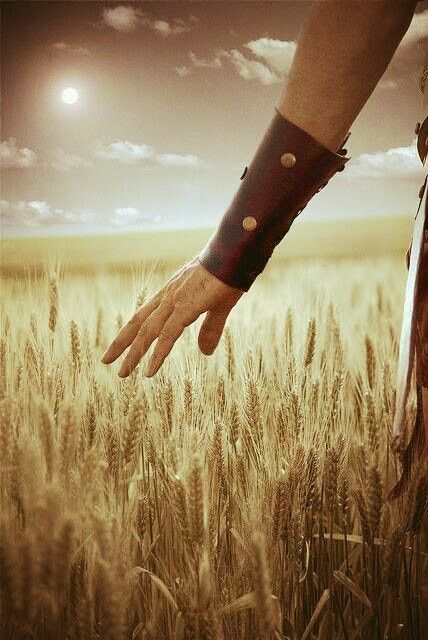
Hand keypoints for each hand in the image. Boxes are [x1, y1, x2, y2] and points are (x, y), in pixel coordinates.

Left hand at [101, 256, 243, 377]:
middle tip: (105, 361)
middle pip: (137, 323)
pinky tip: (149, 371)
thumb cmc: (228, 275)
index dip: (130, 331)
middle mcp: (167, 297)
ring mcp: (174, 302)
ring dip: (134, 354)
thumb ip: (210, 329)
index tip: (119, 345)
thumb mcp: (217, 306)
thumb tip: (205, 353)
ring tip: (123, 374)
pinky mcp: (185, 307)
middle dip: (121, 343)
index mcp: (172, 294)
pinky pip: (167, 336)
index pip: (144, 316)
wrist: (236, 256)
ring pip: (147, 332)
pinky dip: (156, 355)